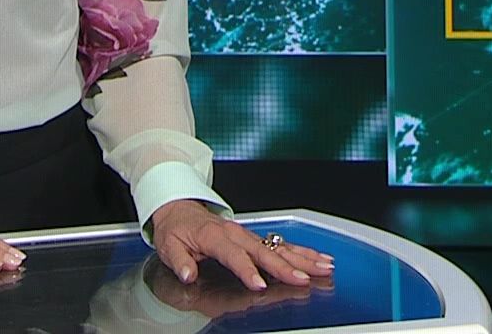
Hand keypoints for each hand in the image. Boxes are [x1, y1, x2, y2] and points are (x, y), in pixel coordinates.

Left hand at [147, 201, 333, 291]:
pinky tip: (317, 257)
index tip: (258, 284)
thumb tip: (187, 273)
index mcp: (215, 236)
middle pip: (265, 251)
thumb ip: (179, 260)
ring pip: (279, 247)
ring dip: (303, 257)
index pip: (234, 255)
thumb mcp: (168, 245)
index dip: (247, 270)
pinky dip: (301, 251)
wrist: (179, 207)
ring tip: (323, 266)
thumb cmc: (176, 228)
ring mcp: (248, 235)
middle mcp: (236, 233)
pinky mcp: (255, 238)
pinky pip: (281, 244)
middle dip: (286, 266)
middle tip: (304, 278)